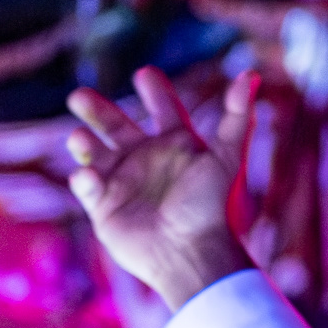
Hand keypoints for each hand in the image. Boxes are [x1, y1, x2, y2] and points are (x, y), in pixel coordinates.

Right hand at [67, 66, 254, 310]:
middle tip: (78, 95)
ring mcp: (124, 184)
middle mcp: (147, 160)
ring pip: (94, 154)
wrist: (194, 254)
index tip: (145, 73)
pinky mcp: (106, 209)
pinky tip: (87, 175)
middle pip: (116, 125)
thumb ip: (237, 115)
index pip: (164, 110)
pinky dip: (83, 179)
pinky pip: (87, 187)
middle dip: (97, 110)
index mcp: (176, 146)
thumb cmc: (214, 207)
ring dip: (83, 142)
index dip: (156, 91)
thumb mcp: (228, 156)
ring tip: (78, 137)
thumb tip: (250, 74)